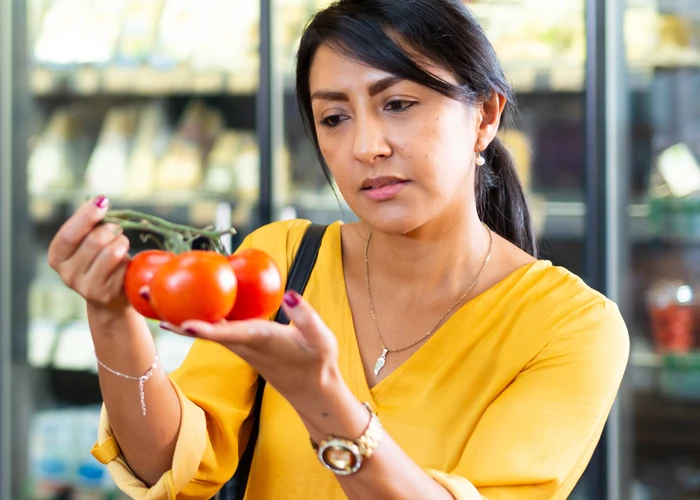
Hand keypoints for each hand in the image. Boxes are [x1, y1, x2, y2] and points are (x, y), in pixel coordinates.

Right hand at [48, 196, 130, 312]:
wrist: (109, 298)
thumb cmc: (99, 260)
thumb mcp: (88, 241)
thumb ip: (89, 224)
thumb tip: (99, 201)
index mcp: (57, 256)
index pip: (69, 234)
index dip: (86, 216)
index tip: (102, 201)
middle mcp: (67, 274)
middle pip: (94, 241)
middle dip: (111, 229)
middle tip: (117, 228)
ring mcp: (86, 287)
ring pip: (111, 253)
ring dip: (122, 242)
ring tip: (122, 243)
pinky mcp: (106, 294)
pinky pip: (123, 267)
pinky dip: (128, 260)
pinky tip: (124, 265)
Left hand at [163, 291, 342, 411]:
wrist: (312, 390)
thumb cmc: (318, 362)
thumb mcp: (321, 337)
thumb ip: (305, 316)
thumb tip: (289, 294)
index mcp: (259, 340)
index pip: (226, 334)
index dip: (204, 328)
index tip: (181, 322)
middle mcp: (242, 343)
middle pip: (202, 329)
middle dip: (174, 316)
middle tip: (145, 295)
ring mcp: (239, 345)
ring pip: (203, 328)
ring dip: (177, 315)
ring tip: (153, 295)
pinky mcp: (241, 343)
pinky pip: (213, 328)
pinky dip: (196, 317)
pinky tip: (186, 303)